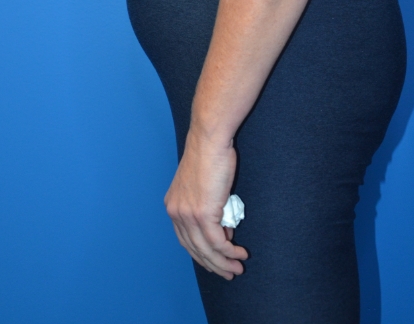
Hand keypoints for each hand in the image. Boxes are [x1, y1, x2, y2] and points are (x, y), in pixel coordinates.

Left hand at [164, 128, 248, 279]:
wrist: (209, 140)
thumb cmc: (209, 156)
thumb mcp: (202, 186)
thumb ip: (207, 207)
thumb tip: (222, 229)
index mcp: (173, 206)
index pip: (185, 240)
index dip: (201, 254)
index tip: (216, 261)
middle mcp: (176, 213)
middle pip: (194, 249)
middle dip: (213, 265)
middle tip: (228, 273)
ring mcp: (188, 215)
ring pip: (206, 250)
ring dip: (224, 263)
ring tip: (238, 269)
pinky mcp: (203, 214)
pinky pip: (217, 242)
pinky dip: (229, 252)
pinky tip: (239, 254)